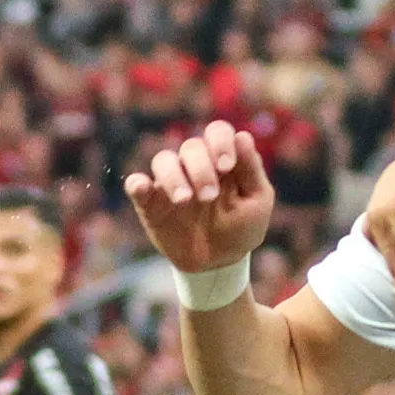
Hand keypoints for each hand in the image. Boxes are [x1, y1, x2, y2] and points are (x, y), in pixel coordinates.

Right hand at [123, 121, 273, 274]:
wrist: (220, 263)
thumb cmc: (242, 227)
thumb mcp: (258, 201)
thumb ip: (252, 170)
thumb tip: (242, 136)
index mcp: (222, 159)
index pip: (217, 132)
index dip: (220, 142)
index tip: (226, 166)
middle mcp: (194, 165)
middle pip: (191, 146)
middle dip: (201, 169)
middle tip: (210, 197)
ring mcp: (171, 182)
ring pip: (163, 160)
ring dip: (173, 177)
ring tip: (185, 201)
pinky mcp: (151, 203)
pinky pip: (136, 185)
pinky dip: (137, 183)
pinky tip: (142, 187)